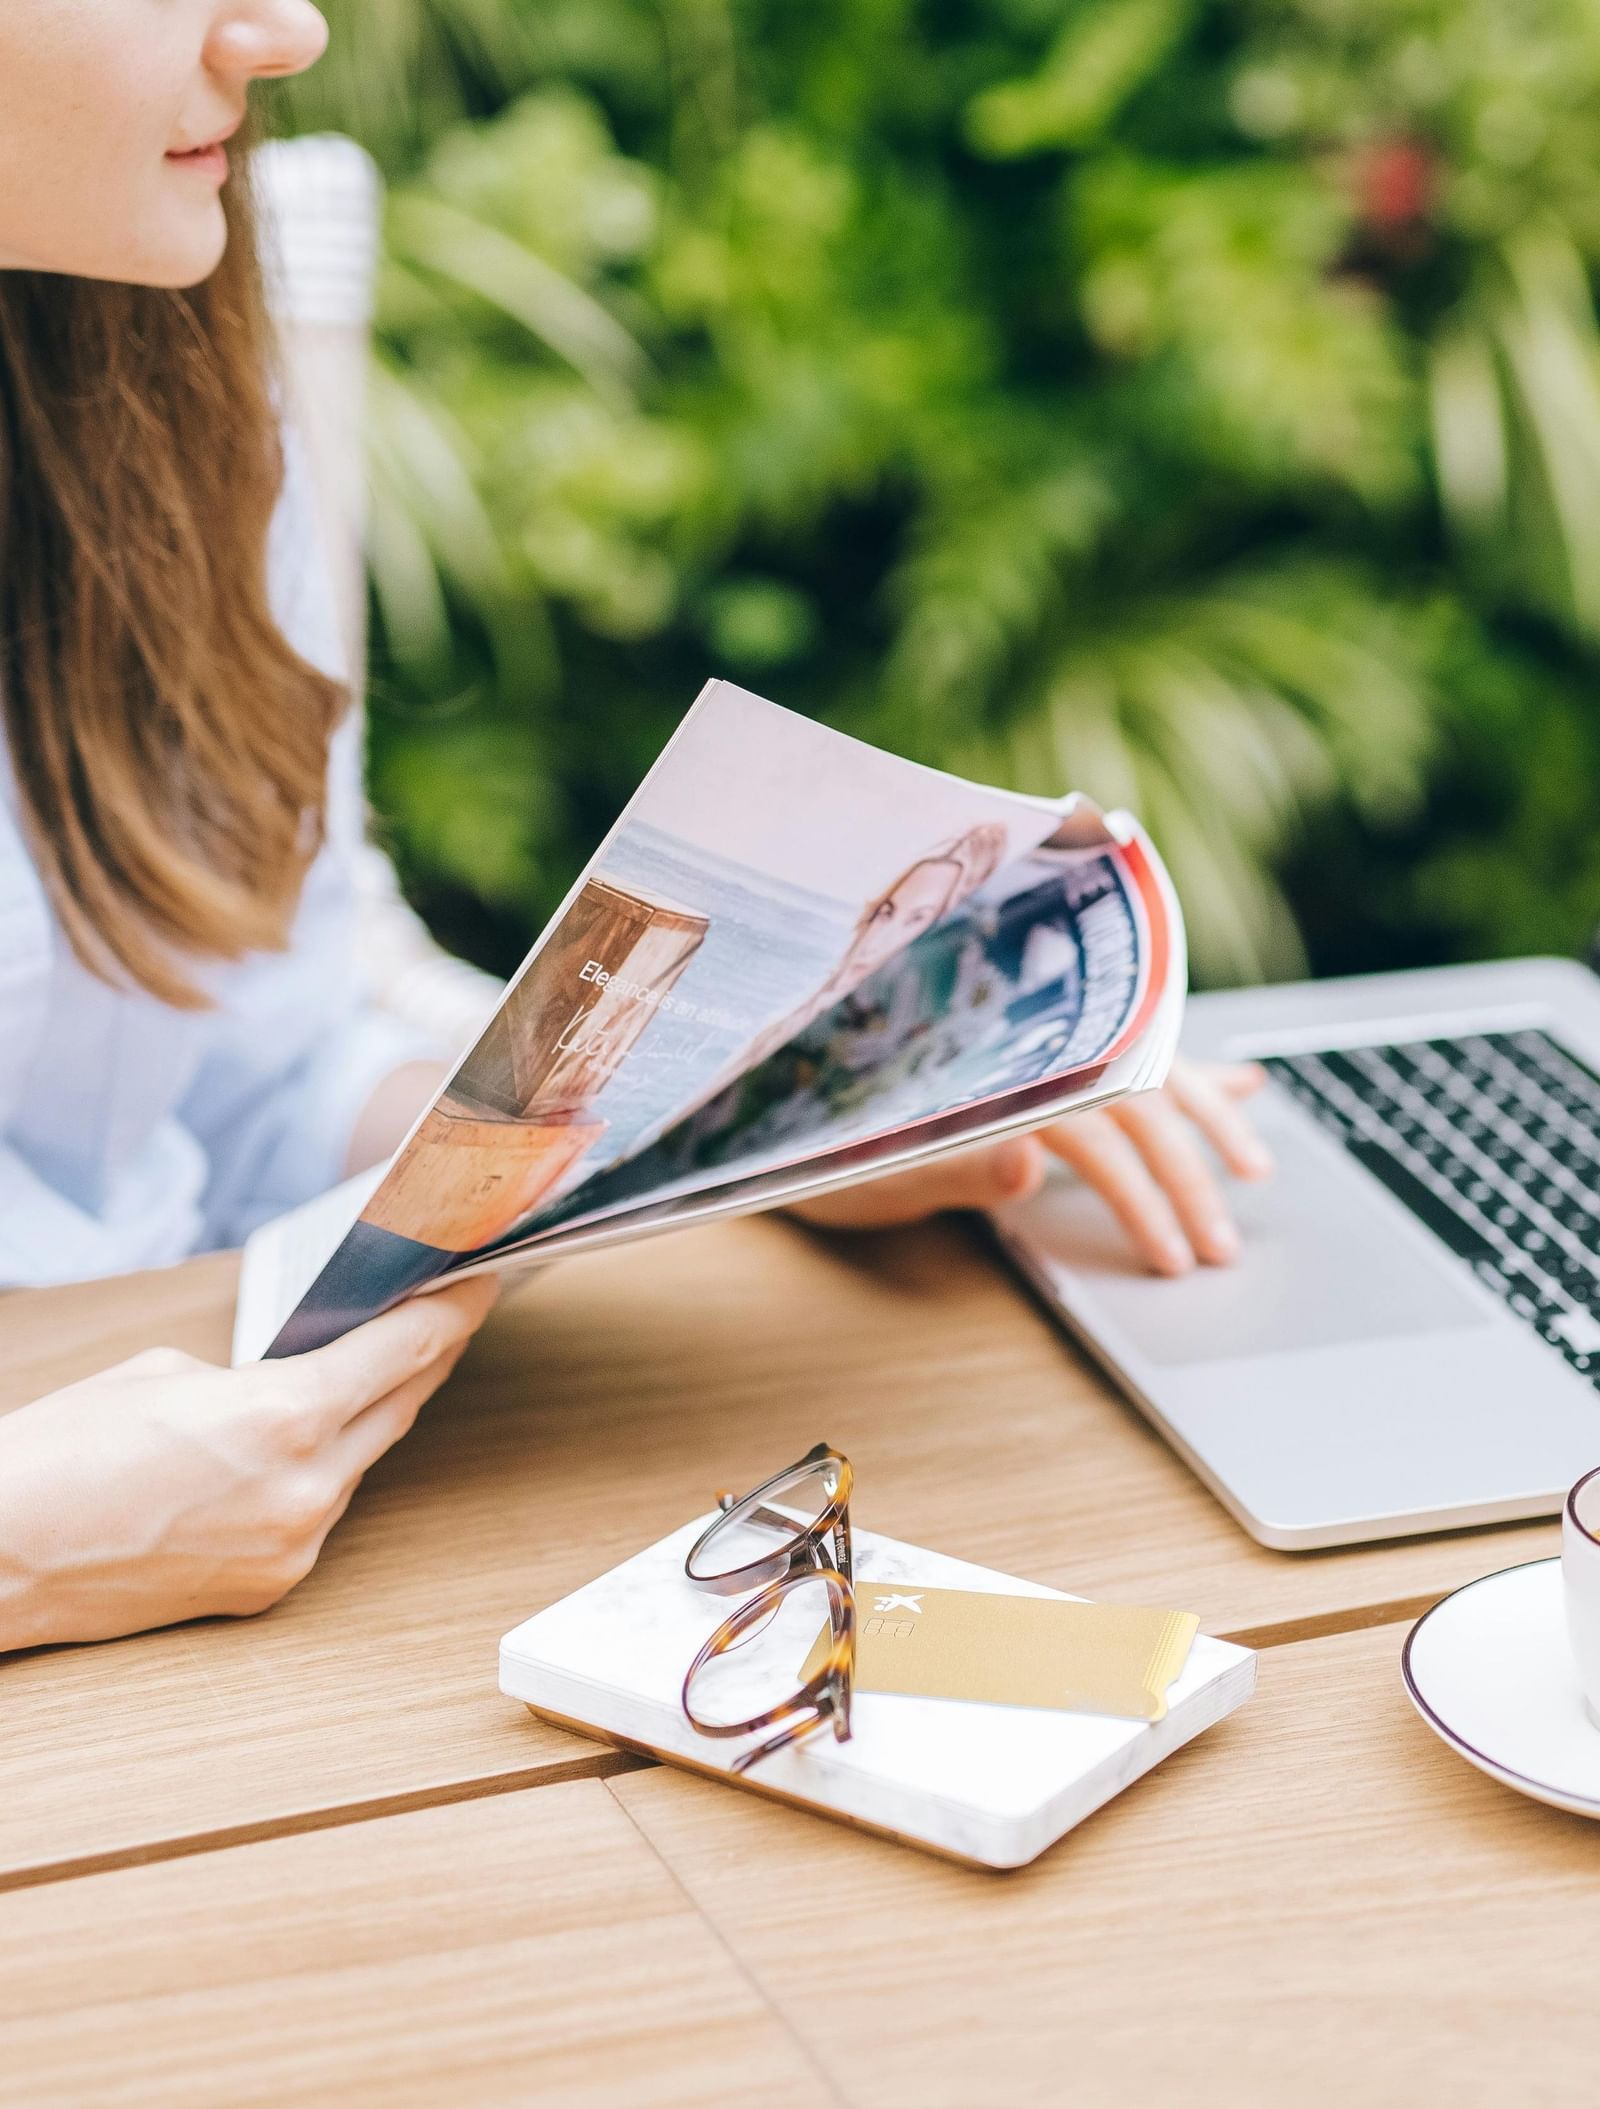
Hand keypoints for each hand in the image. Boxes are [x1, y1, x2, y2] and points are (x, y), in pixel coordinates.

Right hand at [0, 1274, 498, 1652]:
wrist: (1, 1554)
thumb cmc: (64, 1451)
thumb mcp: (171, 1376)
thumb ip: (259, 1377)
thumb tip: (302, 1386)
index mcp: (285, 1416)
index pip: (405, 1353)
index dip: (452, 1314)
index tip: (481, 1287)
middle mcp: (306, 1488)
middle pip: (399, 1408)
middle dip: (424, 1361)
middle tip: (446, 1321)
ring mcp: (293, 1546)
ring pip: (360, 1465)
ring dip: (366, 1421)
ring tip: (370, 1377)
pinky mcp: (271, 1588)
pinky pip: (320, 1515)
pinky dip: (319, 1477)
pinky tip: (300, 1452)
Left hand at [789, 1058, 1272, 1273]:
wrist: (777, 1100)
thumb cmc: (813, 1141)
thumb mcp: (869, 1171)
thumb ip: (951, 1165)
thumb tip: (1029, 1159)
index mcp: (992, 1073)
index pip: (1096, 1132)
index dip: (1141, 1197)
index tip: (1171, 1257)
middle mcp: (1026, 1044)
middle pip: (1135, 1101)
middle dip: (1189, 1175)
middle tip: (1223, 1247)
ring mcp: (1041, 1040)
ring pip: (1148, 1067)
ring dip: (1208, 1115)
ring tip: (1256, 1165)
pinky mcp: (1043, 1050)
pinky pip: (1130, 1050)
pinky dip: (1188, 1070)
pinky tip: (1242, 1083)